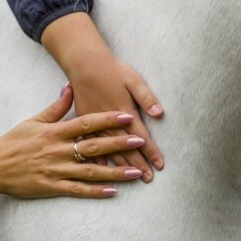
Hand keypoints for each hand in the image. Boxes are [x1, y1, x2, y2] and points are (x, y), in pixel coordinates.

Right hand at [0, 85, 145, 205]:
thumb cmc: (13, 142)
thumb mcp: (33, 120)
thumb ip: (55, 107)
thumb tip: (70, 87)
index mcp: (54, 132)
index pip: (86, 123)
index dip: (108, 119)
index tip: (127, 116)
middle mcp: (57, 150)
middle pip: (93, 146)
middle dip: (118, 144)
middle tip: (140, 141)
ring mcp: (56, 170)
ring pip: (90, 171)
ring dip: (114, 171)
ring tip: (135, 172)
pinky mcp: (52, 188)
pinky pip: (77, 190)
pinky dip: (95, 191)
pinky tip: (112, 191)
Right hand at [41, 13, 163, 181]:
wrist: (84, 63)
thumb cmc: (111, 70)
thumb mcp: (133, 79)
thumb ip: (146, 97)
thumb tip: (159, 113)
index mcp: (121, 111)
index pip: (139, 136)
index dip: (150, 151)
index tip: (159, 164)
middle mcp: (108, 122)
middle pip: (124, 148)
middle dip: (138, 163)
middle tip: (149, 177)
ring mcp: (92, 125)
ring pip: (107, 150)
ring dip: (121, 165)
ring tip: (133, 177)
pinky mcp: (80, 124)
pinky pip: (88, 147)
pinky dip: (96, 161)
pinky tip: (104, 173)